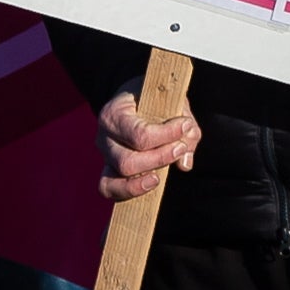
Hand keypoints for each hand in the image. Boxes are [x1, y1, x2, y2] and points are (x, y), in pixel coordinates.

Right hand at [98, 83, 199, 202]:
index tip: (185, 124)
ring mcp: (105, 154)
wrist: (136, 98)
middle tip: (180, 149)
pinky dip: (129, 191)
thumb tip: (184, 164)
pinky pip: (109, 188)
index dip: (167, 135)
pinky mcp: (109, 168)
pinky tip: (150, 185)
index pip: (140, 135)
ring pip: (118, 177)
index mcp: (114, 114)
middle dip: (158, 159)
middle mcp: (104, 136)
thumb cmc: (155, 100)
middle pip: (127, 162)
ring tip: (159, 177)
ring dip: (143, 180)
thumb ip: (185, 129)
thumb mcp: (172, 103)